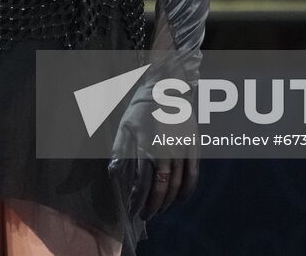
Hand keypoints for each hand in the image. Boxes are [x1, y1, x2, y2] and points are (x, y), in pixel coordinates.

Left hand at [108, 64, 199, 219]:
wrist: (167, 89)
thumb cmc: (141, 108)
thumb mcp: (124, 126)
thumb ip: (118, 150)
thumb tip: (112, 172)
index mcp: (146, 147)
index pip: (142, 184)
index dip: (138, 201)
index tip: (133, 211)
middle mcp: (166, 152)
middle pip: (161, 189)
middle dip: (153, 207)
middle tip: (146, 216)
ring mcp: (182, 151)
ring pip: (177, 185)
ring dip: (168, 202)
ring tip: (159, 209)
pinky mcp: (193, 148)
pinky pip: (193, 176)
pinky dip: (187, 191)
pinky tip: (179, 200)